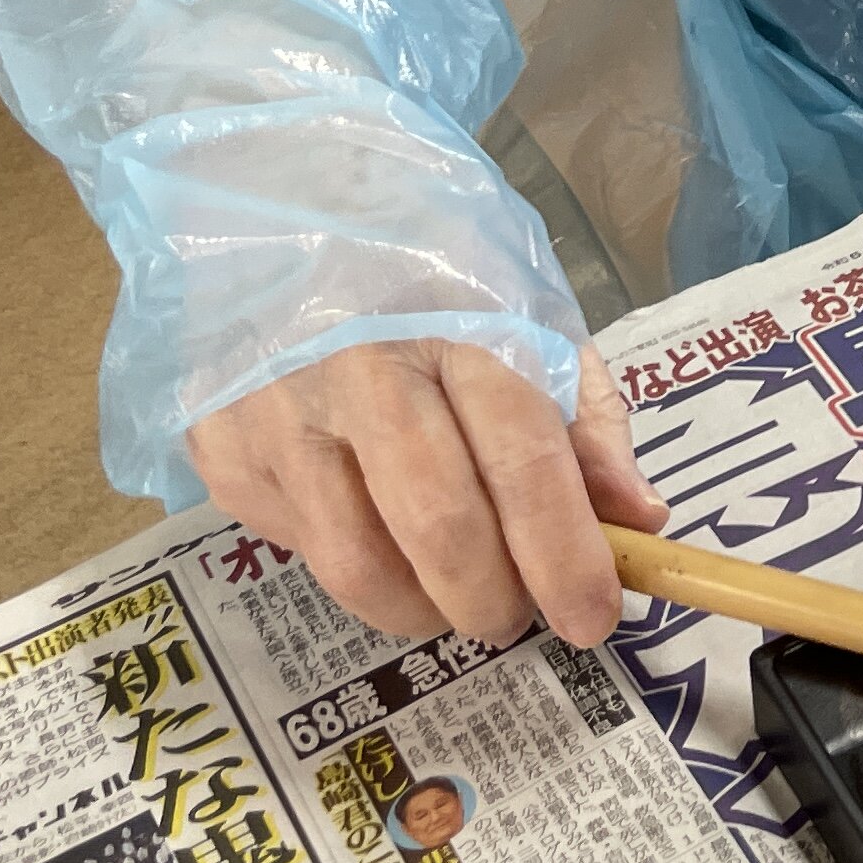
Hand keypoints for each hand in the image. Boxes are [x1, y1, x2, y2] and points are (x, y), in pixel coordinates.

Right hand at [190, 338, 662, 648]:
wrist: (285, 243)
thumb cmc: (430, 297)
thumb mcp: (528, 330)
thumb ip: (587, 424)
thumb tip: (638, 521)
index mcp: (459, 329)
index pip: (523, 456)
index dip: (565, 552)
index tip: (594, 617)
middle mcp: (362, 371)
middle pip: (438, 525)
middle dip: (493, 598)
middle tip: (518, 619)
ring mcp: (279, 415)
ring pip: (357, 567)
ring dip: (422, 609)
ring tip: (454, 598)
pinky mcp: (224, 454)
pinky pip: (302, 553)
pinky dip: (358, 573)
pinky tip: (380, 537)